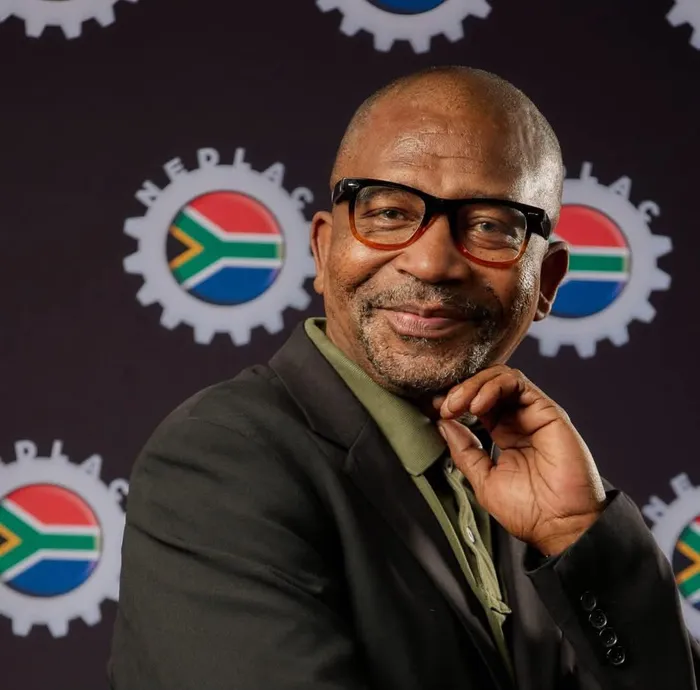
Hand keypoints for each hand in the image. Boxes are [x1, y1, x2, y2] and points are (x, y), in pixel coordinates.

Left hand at [436, 365, 605, 555]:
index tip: (435, 410)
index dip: (454, 402)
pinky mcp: (547, 411)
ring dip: (472, 386)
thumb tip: (444, 425)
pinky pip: (516, 383)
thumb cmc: (530, 512)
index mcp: (504, 435)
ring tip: (456, 404)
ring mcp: (533, 414)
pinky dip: (492, 386)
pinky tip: (477, 404)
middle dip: (459, 391)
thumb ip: (465, 451)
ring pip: (499, 378)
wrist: (562, 527)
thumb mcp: (483, 479)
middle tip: (443, 406)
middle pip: (485, 386)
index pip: (476, 403)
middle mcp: (519, 420)